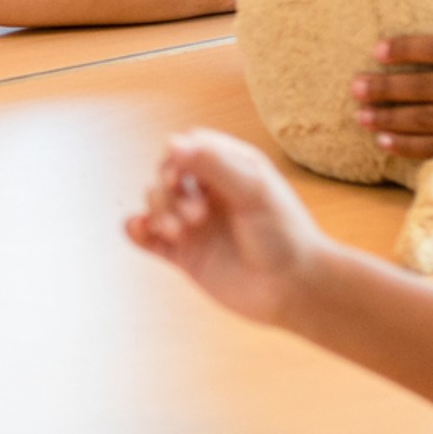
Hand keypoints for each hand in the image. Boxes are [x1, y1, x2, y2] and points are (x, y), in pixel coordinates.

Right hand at [125, 129, 324, 325]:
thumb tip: (171, 143)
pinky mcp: (185, 255)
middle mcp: (209, 192)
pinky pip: (148, 237)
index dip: (176, 158)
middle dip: (169, 191)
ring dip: (157, 211)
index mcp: (229, 169)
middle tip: (196, 216)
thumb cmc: (285, 235)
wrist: (296, 290)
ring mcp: (195, 224)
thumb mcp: (253, 191)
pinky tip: (140, 230)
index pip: (188, 148)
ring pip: (155, 203)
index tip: (179, 177)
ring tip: (178, 232)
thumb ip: (214, 164)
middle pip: (167, 175)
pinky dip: (136, 230)